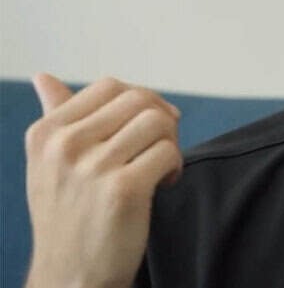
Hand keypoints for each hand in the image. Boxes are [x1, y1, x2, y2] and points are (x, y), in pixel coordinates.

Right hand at [24, 74, 182, 287]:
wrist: (69, 278)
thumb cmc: (66, 217)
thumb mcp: (48, 164)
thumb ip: (55, 116)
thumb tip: (44, 77)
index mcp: (46, 133)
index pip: (110, 87)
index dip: (141, 100)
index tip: (149, 125)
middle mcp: (64, 146)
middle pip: (139, 100)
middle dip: (161, 119)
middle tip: (161, 147)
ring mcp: (92, 167)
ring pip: (158, 122)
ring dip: (171, 143)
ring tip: (161, 167)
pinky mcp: (123, 190)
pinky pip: (168, 153)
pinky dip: (176, 166)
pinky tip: (164, 184)